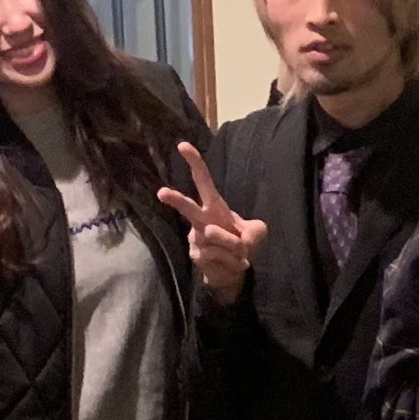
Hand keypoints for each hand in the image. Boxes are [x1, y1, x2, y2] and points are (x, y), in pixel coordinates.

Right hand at [160, 143, 265, 302]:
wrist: (232, 273)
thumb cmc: (241, 244)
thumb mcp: (257, 233)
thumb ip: (255, 232)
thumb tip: (242, 243)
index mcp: (214, 207)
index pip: (203, 181)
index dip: (195, 163)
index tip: (183, 145)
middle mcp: (200, 219)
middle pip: (188, 207)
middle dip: (176, 200)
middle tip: (161, 193)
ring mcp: (195, 237)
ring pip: (215, 236)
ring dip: (234, 247)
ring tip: (239, 254)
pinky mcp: (195, 254)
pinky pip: (217, 254)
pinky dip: (232, 261)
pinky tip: (234, 264)